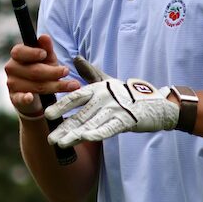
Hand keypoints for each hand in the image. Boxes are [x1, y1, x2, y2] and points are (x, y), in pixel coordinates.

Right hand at [4, 34, 80, 117]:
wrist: (37, 94)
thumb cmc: (42, 70)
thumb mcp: (47, 59)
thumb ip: (46, 48)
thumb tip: (44, 36)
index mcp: (17, 55)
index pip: (20, 52)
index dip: (32, 53)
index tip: (44, 54)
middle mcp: (12, 68)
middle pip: (33, 71)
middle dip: (53, 72)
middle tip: (66, 71)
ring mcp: (12, 83)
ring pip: (35, 86)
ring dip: (55, 86)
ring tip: (72, 86)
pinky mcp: (15, 98)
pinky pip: (20, 98)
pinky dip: (25, 98)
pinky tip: (30, 97)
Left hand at [44, 56, 178, 146]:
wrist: (155, 103)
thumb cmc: (127, 93)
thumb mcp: (107, 81)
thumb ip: (90, 72)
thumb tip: (75, 58)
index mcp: (98, 88)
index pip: (76, 97)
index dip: (61, 106)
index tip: (47, 114)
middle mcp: (104, 97)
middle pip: (81, 114)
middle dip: (64, 127)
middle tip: (50, 139)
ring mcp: (115, 108)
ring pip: (91, 123)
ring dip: (75, 135)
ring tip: (61, 144)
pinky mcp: (126, 120)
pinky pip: (109, 127)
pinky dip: (98, 133)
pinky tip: (85, 138)